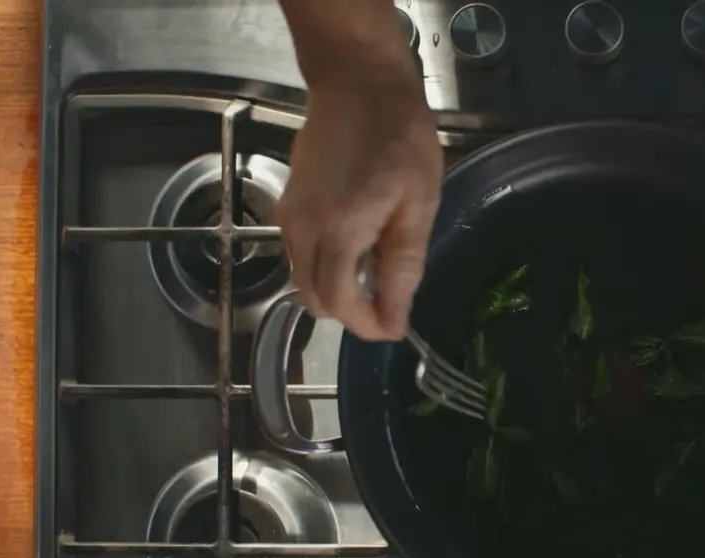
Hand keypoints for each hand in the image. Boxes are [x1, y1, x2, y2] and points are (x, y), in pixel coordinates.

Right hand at [276, 67, 442, 340]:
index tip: (396, 327)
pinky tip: (359, 244)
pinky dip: (327, 265)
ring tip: (379, 266)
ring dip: (338, 288)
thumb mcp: (418, 204)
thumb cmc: (399, 137)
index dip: (368, 325)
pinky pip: (301, 255)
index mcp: (338, 232)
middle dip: (352, 312)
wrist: (358, 83)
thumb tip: (394, 318)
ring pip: (305, 280)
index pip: (341, 304)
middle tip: (390, 300)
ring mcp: (288, 217)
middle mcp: (302, 230)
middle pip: (316, 300)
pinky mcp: (286, 205)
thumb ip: (403, 265)